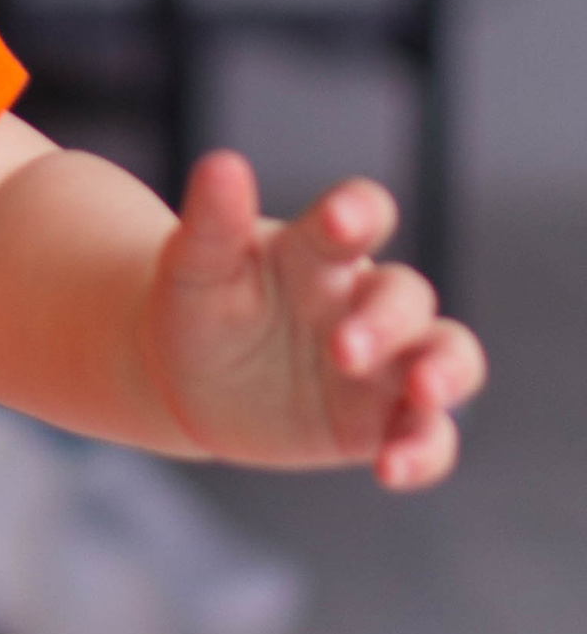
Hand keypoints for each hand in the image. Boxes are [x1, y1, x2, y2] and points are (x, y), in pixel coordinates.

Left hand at [142, 151, 482, 491]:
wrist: (185, 380)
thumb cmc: (198, 307)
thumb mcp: (194, 268)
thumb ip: (212, 222)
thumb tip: (221, 163)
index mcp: (320, 251)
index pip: (363, 214)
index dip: (361, 213)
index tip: (341, 221)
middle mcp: (364, 301)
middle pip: (408, 296)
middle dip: (386, 320)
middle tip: (342, 349)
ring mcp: (381, 364)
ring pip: (448, 356)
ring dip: (445, 373)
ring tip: (421, 393)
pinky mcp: (378, 423)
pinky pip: (429, 436)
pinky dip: (424, 452)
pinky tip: (392, 471)